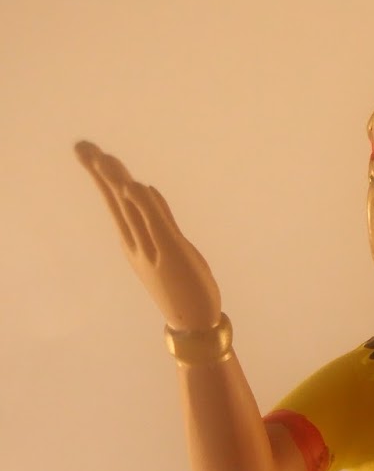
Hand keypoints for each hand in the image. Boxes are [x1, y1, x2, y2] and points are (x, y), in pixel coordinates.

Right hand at [75, 141, 221, 330]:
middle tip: (81, 146)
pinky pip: (155, 225)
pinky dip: (144, 206)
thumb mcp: (171, 246)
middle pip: (117, 201)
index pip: (117, 201)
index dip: (103, 176)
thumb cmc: (184, 287)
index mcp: (136, 240)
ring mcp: (153, 249)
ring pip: (131, 210)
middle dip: (100, 173)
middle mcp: (138, 243)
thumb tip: (144, 188)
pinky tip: (133, 186)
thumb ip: (158, 217)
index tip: (89, 152)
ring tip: (102, 157)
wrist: (195, 324)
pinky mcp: (172, 254)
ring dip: (117, 183)